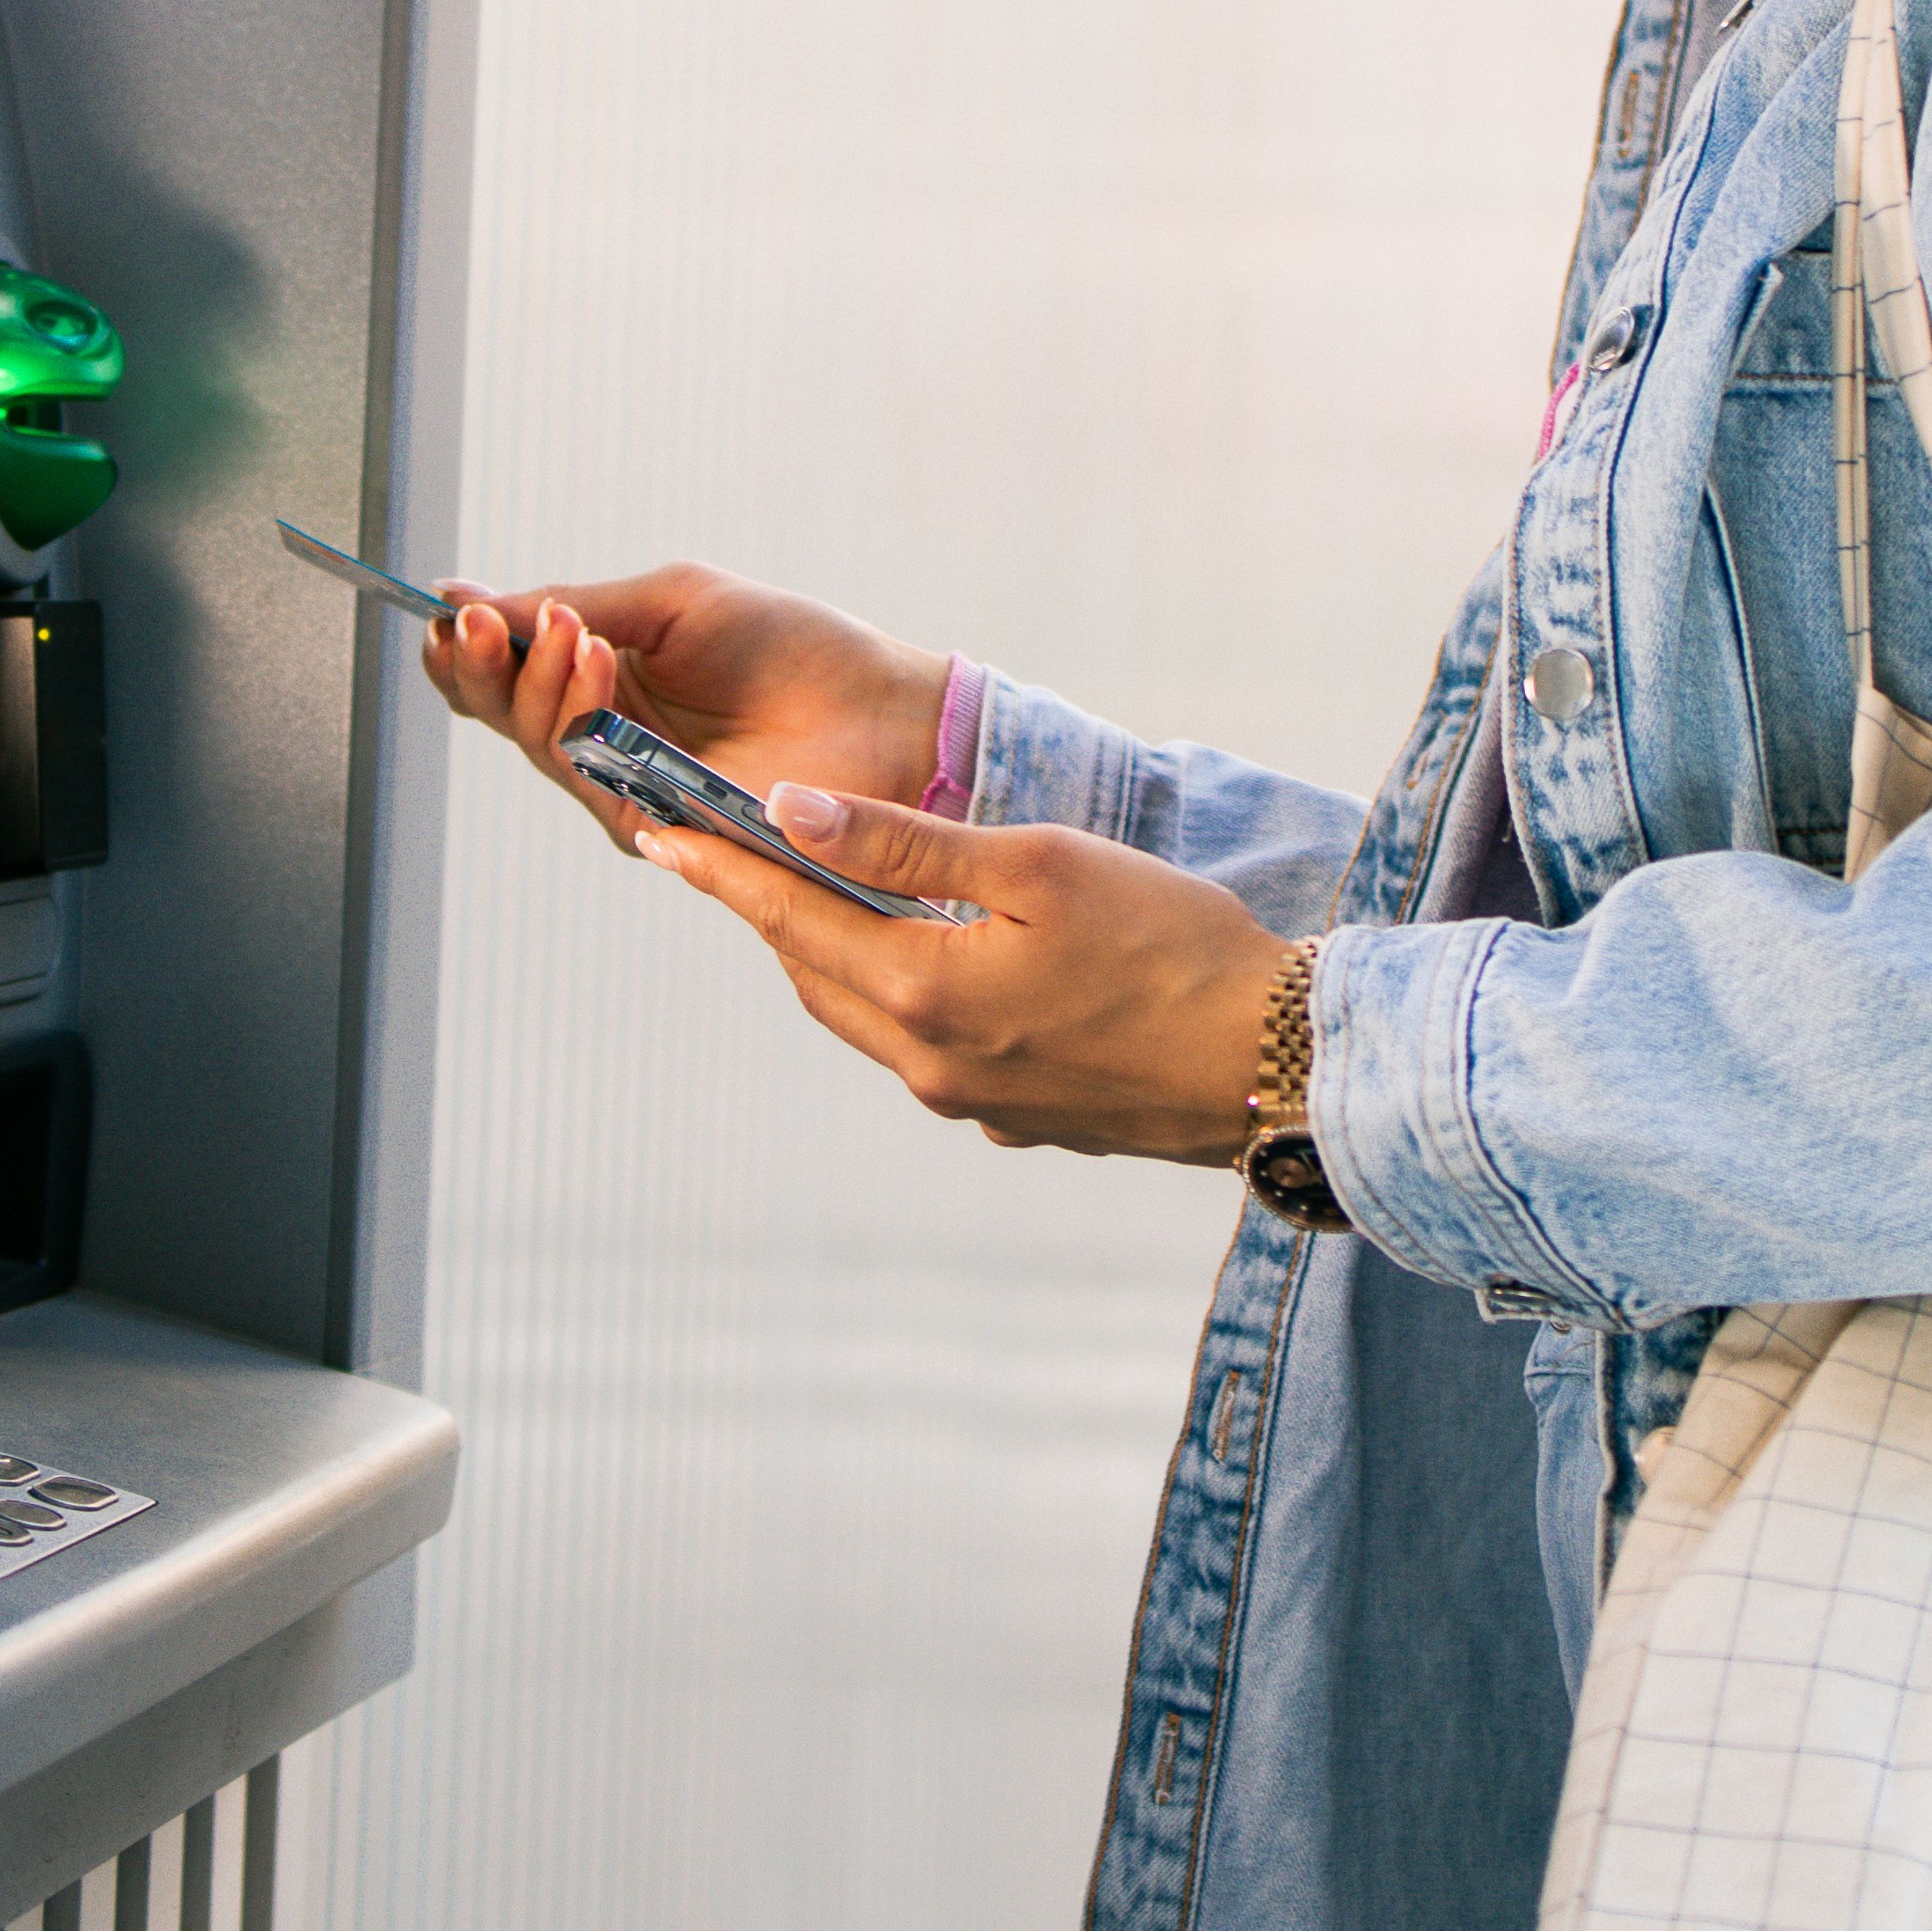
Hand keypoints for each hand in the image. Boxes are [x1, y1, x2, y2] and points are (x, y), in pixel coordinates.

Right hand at [410, 561, 951, 870]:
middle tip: (485, 620)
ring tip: (569, 629)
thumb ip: (573, 606)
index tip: (447, 609)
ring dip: (537, 679)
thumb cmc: (793, 649)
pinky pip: (587, 775)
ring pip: (535, 744)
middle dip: (482, 662)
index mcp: (602, 681)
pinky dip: (581, 712)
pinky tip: (596, 663)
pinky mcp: (655, 827)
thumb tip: (465, 598)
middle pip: (499, 713)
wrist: (879, 709)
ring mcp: (625, 787)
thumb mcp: (671, 602)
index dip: (465, 645)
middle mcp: (603, 740)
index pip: (504, 673)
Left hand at [608, 778, 1292, 1167]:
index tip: (655, 829)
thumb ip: (905, 844)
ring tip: (814, 896)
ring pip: (868, 1018)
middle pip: (816, 974)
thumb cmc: (1170, 942)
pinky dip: (904, 997)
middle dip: (774, 909)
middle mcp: (929, 1065)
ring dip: (835, 955)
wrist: (1276, 1065)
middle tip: (730, 850)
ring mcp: (972, 1104)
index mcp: (922, 991)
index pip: (788, 916)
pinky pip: (928, 1052)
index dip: (720, 868)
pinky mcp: (1019, 1121)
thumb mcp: (1038, 863)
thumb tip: (787, 809)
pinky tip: (931, 963)